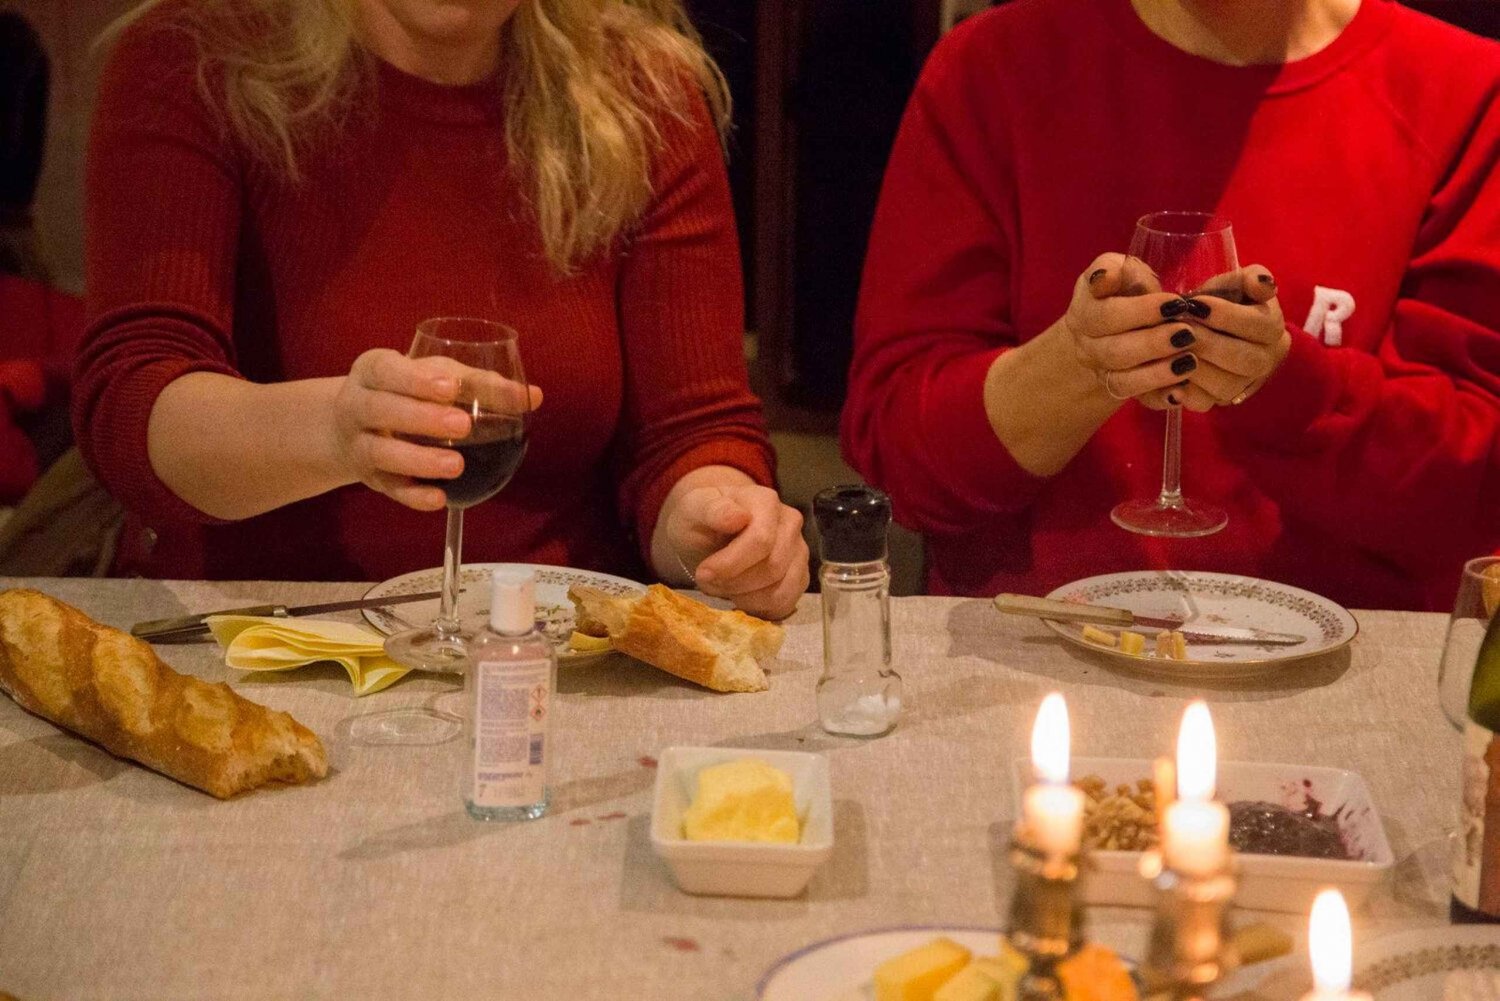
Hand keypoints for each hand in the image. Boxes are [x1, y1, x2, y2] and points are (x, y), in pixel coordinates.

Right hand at [330, 348, 541, 510]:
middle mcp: (358, 404)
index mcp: (374, 371)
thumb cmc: (407, 392)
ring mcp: (360, 444)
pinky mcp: (370, 478)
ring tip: (456, 465)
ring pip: (381, 453)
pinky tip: (440, 499)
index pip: (387, 370)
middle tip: (463, 426)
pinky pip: (389, 489)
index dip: (416, 380)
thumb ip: (480, 384)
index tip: (450, 387)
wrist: (350, 426)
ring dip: (419, 460)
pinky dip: (413, 496)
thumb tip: (533, 396)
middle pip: (382, 409)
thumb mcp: (435, 377)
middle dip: (422, 418)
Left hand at [668, 484, 808, 619]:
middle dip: (735, 583)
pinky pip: (785, 604)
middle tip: (709, 582)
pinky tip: (739, 597)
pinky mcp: (799, 576)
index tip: (703, 573)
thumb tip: (738, 517)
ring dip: (745, 598)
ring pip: (781, 590)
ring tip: (723, 587)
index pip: (761, 541)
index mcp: (766, 502)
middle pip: (772, 568)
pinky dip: (759, 609)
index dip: (730, 564)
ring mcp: (799, 551)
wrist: (711, 529)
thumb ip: (712, 509)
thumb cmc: (702, 519)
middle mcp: (790, 524)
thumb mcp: (695, 508)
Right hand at [1063, 253, 1202, 403]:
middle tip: (1187, 334)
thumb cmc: (1124, 288)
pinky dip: (1159, 397)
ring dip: (1157, 374)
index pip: (1105, 316)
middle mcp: (1087, 348)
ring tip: (1189, 362)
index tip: (1175, 303)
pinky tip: (1181, 391)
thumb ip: (1110, 269)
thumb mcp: (1116, 269)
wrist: (1117, 321)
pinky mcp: (1124, 390)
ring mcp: (1103, 373)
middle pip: (1114, 353)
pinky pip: (1138, 401)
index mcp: (1083, 314)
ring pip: (1123, 382)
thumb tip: (1104, 278)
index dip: (1140, 312)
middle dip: (1152, 344)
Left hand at [1170, 265, 1289, 410]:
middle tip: (1177, 329)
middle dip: (1207, 343)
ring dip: (1194, 367)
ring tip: (1171, 348)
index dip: (1226, 315)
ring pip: (1225, 385)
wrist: (1211, 329)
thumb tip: (1263, 284)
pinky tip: (1168, 373)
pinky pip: (1204, 402)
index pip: (1258, 325)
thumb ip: (1251, 278)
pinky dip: (1184, 390)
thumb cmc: (1223, 301)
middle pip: (1244, 360)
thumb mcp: (1236, 283)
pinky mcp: (1219, 400)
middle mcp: (1264, 360)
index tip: (1194, 304)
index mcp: (1272, 328)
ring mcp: (1243, 384)